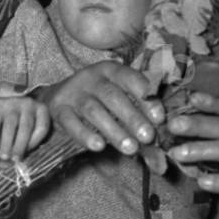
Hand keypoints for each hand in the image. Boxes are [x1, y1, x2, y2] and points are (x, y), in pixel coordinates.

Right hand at [0, 95, 49, 161]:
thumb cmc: (18, 124)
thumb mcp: (29, 130)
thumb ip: (30, 141)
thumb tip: (26, 161)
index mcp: (41, 110)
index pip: (42, 128)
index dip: (34, 143)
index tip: (27, 154)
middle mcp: (29, 103)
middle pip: (26, 127)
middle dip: (20, 145)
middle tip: (14, 159)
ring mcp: (12, 102)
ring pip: (10, 125)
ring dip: (7, 143)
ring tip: (4, 156)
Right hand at [38, 61, 164, 154]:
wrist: (59, 97)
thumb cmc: (100, 100)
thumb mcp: (119, 96)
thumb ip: (138, 113)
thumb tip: (160, 140)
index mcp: (111, 70)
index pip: (131, 79)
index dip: (146, 98)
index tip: (160, 118)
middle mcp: (91, 77)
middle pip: (113, 96)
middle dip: (132, 117)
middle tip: (148, 137)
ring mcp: (73, 92)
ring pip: (94, 110)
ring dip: (114, 130)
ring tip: (130, 148)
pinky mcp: (59, 108)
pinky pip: (71, 122)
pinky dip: (85, 135)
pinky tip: (99, 147)